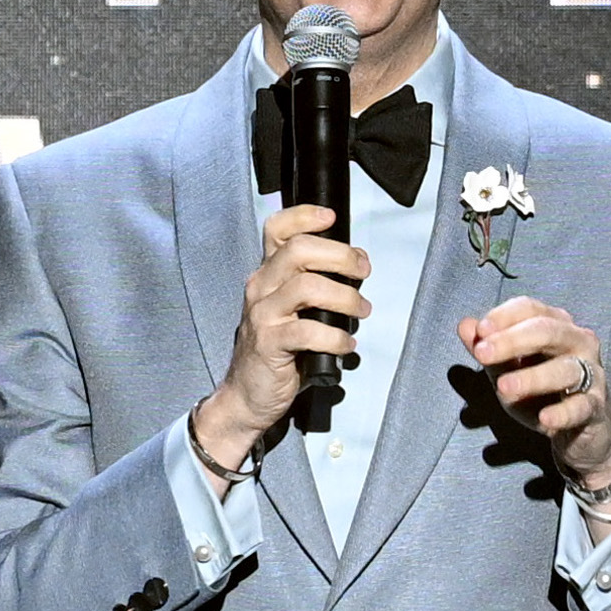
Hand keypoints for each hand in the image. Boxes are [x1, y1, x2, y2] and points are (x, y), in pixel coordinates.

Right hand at [197, 204, 370, 468]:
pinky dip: (336, 336)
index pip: (276, 230)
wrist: (247, 394)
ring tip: (361, 311)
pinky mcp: (269, 344)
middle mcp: (260, 287)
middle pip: (299, 251)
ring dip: (344, 296)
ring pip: (307, 286)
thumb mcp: (289, 309)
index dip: (304, 216)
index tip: (332, 218)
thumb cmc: (277, 349)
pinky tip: (346, 344)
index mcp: (267, 274)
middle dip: (340, 255)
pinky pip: (308, 331)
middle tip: (364, 270)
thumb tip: (354, 265)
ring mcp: (262, 315)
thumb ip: (312, 284)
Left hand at [456, 296, 610, 489]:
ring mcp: (591, 373)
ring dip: (532, 377)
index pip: (530, 309)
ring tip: (504, 387)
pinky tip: (545, 418)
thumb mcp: (508, 370)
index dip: (504, 316)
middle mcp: (578, 342)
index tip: (480, 331)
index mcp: (555, 325)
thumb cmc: (541, 392)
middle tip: (482, 354)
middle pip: (547, 331)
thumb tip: (465, 326)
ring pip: (564, 369)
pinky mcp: (595, 407)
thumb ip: (488, 350)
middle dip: (512, 340)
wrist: (580, 431)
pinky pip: (581, 406)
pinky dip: (563, 412)